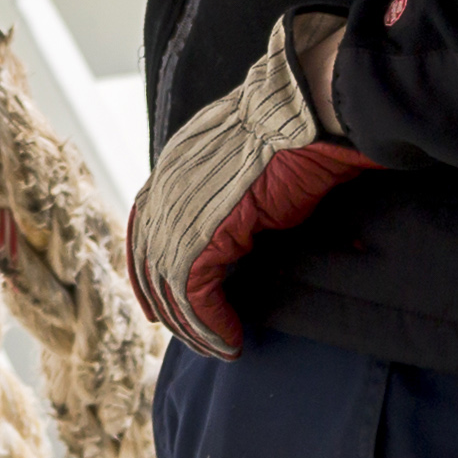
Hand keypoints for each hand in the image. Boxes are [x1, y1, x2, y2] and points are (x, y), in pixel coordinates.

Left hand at [127, 14, 372, 358]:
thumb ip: (243, 197)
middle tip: (198, 336)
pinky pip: (192, 293)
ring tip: (220, 346)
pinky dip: (210, 323)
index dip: (155, 266)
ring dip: (194, 324)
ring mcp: (179, 208)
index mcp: (177, 162)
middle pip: (149, 259)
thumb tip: (263, 229)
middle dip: (169, 305)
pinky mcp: (201, 233)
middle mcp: (167, 185)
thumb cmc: (301, 129)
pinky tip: (232, 340)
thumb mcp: (259, 162)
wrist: (309, 111)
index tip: (172, 299)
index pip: (148, 224)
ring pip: (167, 283)